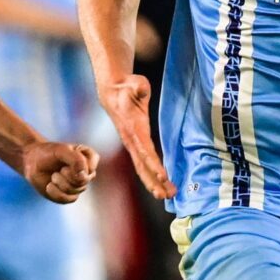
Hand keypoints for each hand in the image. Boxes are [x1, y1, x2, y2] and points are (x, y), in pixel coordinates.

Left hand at [19, 139, 98, 204]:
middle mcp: (87, 172)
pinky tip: (50, 185)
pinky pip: (67, 199)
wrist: (33, 163)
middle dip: (65, 175)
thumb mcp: (61, 151)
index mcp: (89, 157)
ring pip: (74, 190)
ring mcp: (79, 185)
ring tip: (53, 175)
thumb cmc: (48, 153)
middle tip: (58, 168)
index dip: (75, 166)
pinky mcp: (70, 196)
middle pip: (82, 181)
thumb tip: (84, 176)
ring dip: (59, 182)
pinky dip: (55, 192)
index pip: (90, 168)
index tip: (66, 158)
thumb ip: (76, 159)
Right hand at [99, 73, 173, 199]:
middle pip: (143, 165)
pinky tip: (160, 185)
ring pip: (142, 168)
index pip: (144, 149)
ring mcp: (132, 144)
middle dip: (154, 181)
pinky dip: (151, 176)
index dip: (153, 163)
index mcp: (134, 128)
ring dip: (153, 183)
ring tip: (167, 195)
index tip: (163, 176)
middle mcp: (132, 140)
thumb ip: (138, 87)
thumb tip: (141, 89)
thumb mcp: (134, 84)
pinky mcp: (135, 145)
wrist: (112, 92)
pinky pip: (142, 164)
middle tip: (167, 194)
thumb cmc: (126, 88)